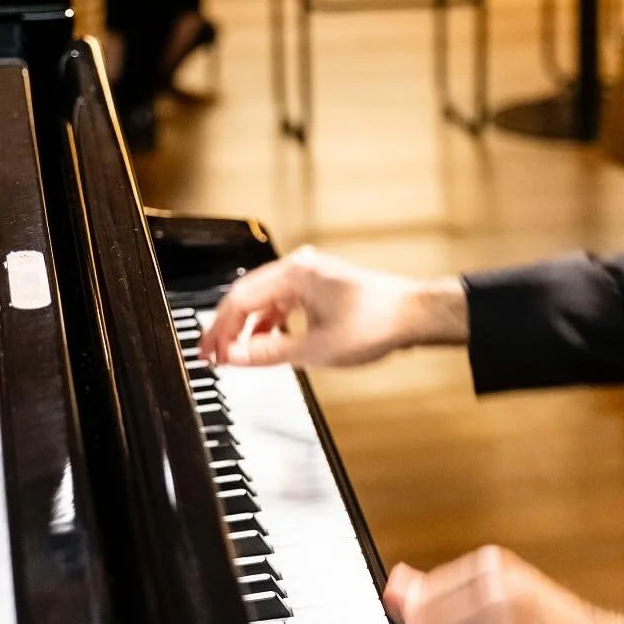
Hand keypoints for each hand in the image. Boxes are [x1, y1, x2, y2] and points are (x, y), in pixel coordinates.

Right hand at [198, 245, 467, 367]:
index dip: (220, 331)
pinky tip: (266, 340)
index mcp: (294, 274)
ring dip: (249, 325)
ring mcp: (311, 274)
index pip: (240, 301)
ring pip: (265, 298)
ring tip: (235, 351)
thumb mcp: (313, 349)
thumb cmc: (375, 324)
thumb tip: (234, 357)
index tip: (209, 354)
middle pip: (248, 295)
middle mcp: (300, 267)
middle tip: (212, 354)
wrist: (413, 316)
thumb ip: (267, 352)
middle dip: (228, 327)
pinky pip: (283, 300)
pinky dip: (270, 320)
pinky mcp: (320, 285)